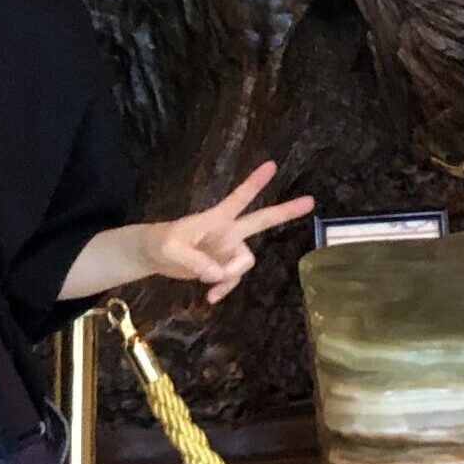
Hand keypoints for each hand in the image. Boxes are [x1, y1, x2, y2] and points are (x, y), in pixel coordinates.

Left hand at [144, 161, 315, 304]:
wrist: (153, 256)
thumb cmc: (161, 243)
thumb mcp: (171, 250)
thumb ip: (195, 261)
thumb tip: (219, 274)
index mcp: (217, 218)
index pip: (239, 198)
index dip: (255, 183)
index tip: (272, 165)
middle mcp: (228, 231)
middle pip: (261, 220)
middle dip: (285, 211)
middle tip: (310, 201)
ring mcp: (227, 249)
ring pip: (244, 262)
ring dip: (230, 276)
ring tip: (208, 284)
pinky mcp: (222, 266)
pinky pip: (232, 279)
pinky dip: (224, 289)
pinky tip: (210, 298)